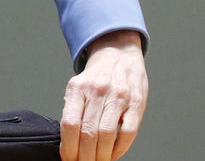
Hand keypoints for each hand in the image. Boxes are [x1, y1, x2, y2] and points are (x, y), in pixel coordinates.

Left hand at [60, 29, 147, 160]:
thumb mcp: (78, 87)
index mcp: (78, 88)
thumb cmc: (96, 77)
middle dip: (84, 156)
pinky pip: (128, 132)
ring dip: (101, 156)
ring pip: (107, 134)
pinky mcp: (137, 102)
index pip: (70, 124)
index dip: (68, 148)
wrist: (118, 54)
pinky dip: (120, 149)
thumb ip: (73, 110)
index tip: (68, 159)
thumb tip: (67, 143)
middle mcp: (97, 90)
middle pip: (88, 132)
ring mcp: (118, 96)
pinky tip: (113, 154)